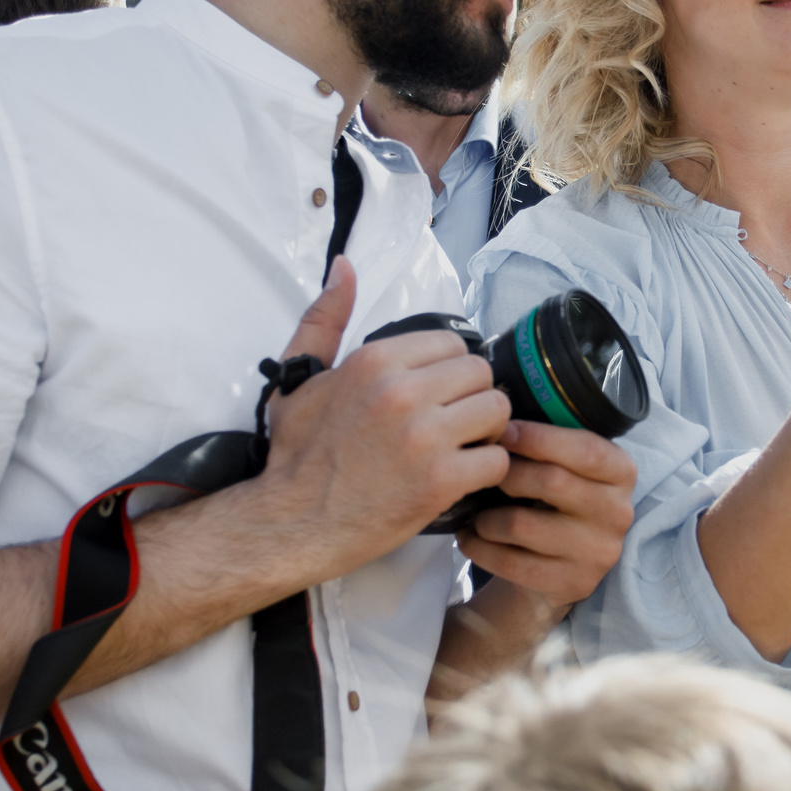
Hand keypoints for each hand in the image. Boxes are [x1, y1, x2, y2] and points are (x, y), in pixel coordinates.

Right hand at [253, 257, 512, 576]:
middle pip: (480, 374)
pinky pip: (497, 459)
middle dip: (471, 398)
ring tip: (462, 448)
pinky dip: (486, 471)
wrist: (292, 521)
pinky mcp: (440, 480)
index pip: (451, 344)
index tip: (435, 396)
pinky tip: (462, 478)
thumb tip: (344, 268)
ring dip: (487, 431)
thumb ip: (325, 318)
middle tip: (452, 424)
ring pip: (498, 411)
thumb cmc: (297, 454)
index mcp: (375, 361)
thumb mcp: (300, 376)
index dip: (449, 371)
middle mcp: (402, 392)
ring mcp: (424, 436)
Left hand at [457, 419, 637, 602]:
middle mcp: (618, 512)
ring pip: (523, 525)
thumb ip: (550, 446)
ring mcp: (599, 552)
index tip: (502, 431)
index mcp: (621, 472)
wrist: (563, 566)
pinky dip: (480, 548)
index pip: (585, 450)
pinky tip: (471, 538)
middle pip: (552, 482)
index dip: (539, 438)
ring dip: (487, 517)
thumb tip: (498, 418)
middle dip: (507, 473)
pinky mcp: (573, 582)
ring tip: (475, 513)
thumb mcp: (568, 468)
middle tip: (483, 471)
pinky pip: (512, 563)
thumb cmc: (557, 502)